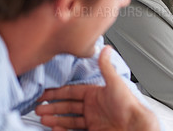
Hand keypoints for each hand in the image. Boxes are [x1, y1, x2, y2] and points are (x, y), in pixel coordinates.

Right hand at [35, 46, 159, 130]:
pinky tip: (55, 128)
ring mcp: (92, 119)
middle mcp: (93, 106)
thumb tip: (106, 48)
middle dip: (52, 106)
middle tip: (38, 108)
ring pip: (68, 118)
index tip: (44, 94)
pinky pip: (74, 129)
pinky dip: (63, 129)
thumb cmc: (127, 105)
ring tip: (42, 118)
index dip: (57, 93)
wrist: (134, 125)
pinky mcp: (93, 130)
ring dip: (55, 118)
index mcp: (95, 93)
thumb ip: (106, 67)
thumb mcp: (115, 83)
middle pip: (67, 105)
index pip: (72, 92)